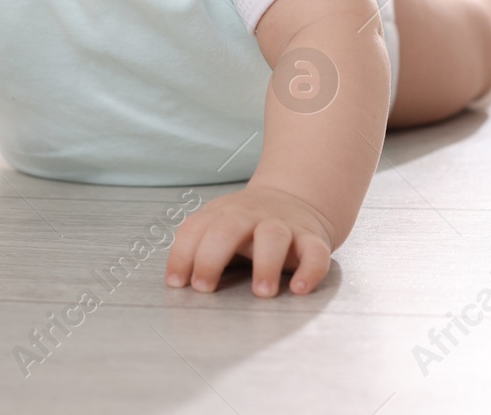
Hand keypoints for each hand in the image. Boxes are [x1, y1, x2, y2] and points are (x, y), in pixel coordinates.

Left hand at [164, 185, 335, 296]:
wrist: (298, 197)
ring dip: (266, 264)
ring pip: (273, 236)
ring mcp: (283, 225)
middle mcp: (251, 216)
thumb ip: (199, 247)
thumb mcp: (219, 225)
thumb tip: (177, 283)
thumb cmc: (248, 225)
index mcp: (222, 214)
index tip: (176, 284)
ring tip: (261, 292)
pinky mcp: (312, 239)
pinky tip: (299, 289)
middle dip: (212, 258)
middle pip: (227, 228)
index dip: (181, 255)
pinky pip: (314, 252)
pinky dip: (310, 270)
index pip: (195, 229)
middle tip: (204, 289)